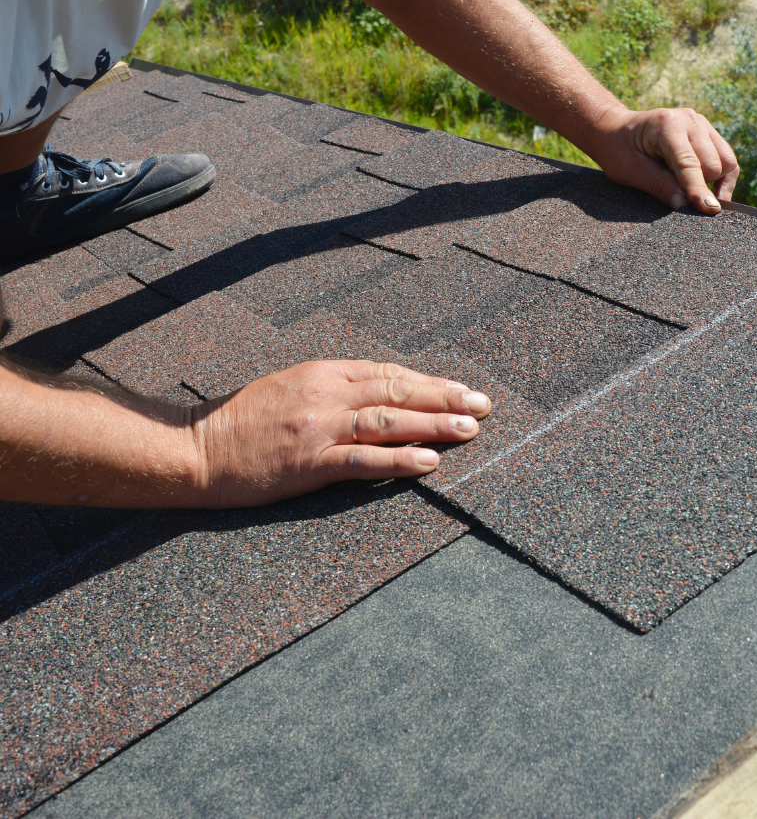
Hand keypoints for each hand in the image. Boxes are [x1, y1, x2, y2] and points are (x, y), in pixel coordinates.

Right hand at [190, 360, 491, 508]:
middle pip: (397, 392)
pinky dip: (399, 460)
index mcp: (323, 373)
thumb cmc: (242, 421)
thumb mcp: (291, 387)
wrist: (194, 447)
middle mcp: (326, 394)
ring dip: (434, 425)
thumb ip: (335, 388)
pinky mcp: (309, 462)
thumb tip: (382, 395)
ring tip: (470, 430)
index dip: (430, 382)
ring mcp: (318, 428)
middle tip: (483, 405)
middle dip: (445, 399)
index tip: (463, 389)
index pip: (389, 373)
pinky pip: (363, 460)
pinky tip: (428, 463)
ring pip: (388, 422)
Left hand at [591, 107, 739, 214]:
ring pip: (726, 161)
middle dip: (702, 186)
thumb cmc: (618, 150)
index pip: (689, 163)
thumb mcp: (630, 171)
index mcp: (666, 126)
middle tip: (682, 198)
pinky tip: (710, 191)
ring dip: (716, 182)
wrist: (616, 130)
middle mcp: (689, 120)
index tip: (709, 209)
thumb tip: (684, 204)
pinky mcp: (707, 131)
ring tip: (695, 194)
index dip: (698, 189)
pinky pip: (727, 158)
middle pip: (713, 163)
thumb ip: (658, 185)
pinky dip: (722, 177)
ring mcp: (701, 123)